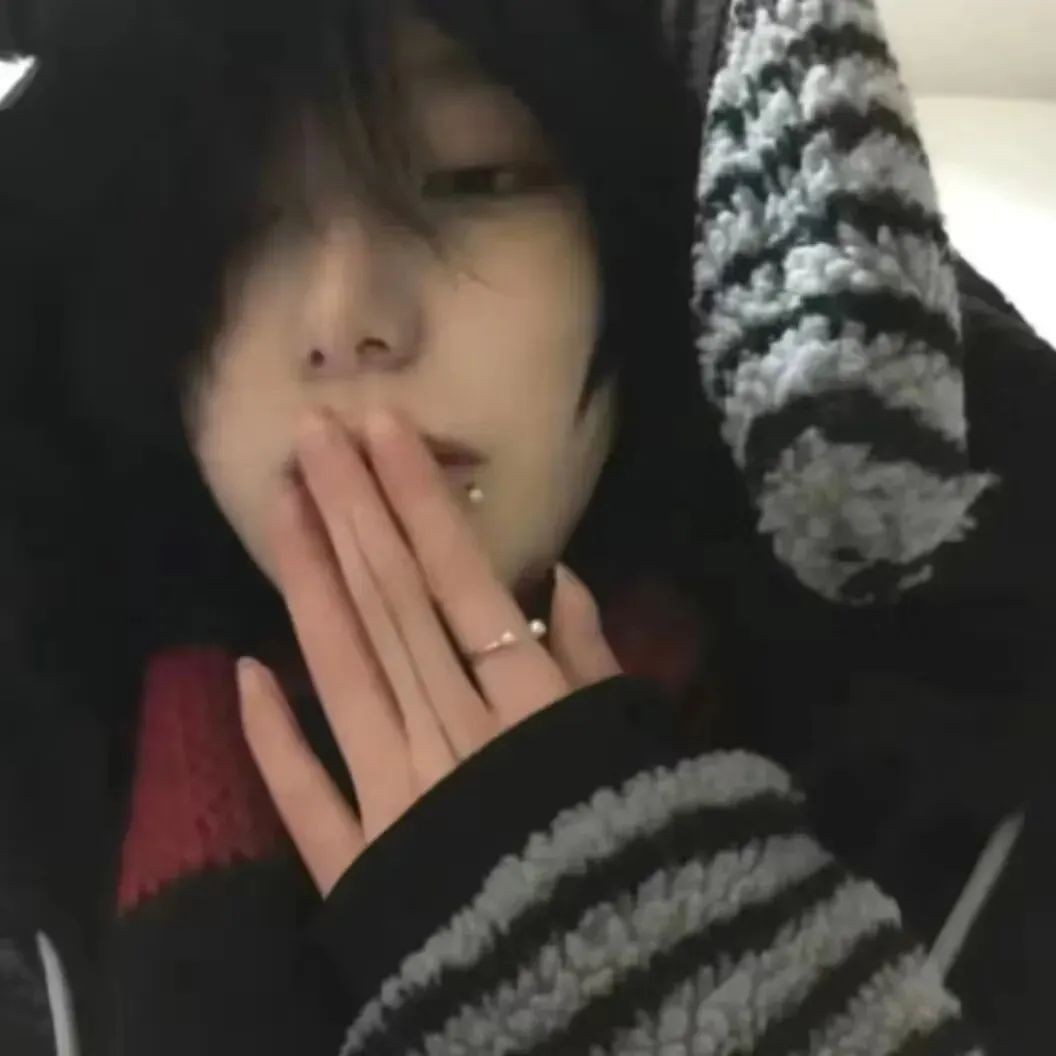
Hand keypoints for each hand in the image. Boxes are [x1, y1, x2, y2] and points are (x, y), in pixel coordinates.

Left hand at [237, 410, 620, 894]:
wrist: (609, 988)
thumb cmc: (636, 849)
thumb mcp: (635, 745)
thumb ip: (594, 662)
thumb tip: (559, 578)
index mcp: (524, 703)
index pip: (457, 580)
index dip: (415, 502)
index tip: (380, 431)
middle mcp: (449, 731)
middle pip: (391, 604)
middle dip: (351, 513)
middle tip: (311, 436)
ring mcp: (394, 794)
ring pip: (344, 670)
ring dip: (310, 584)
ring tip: (283, 506)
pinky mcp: (358, 861)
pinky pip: (306, 792)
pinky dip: (274, 734)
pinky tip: (244, 668)